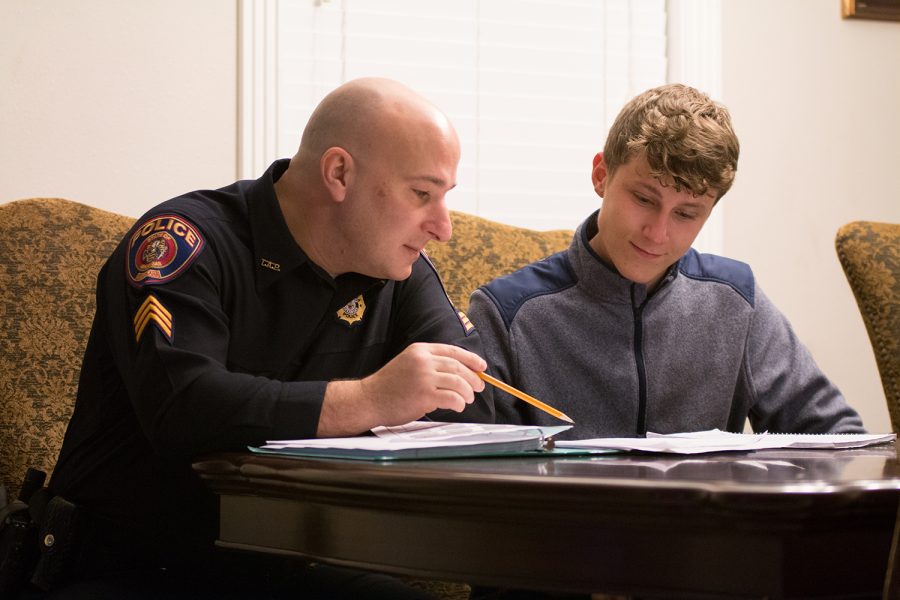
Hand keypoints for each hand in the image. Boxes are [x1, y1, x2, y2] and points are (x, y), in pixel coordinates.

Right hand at [317, 343, 486, 436]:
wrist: (368, 399)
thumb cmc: (389, 386)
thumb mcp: (408, 364)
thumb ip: (430, 364)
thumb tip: (460, 373)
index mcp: (419, 350)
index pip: (452, 351)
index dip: (471, 359)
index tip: (482, 367)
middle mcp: (422, 361)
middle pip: (457, 366)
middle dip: (472, 377)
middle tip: (479, 387)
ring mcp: (423, 377)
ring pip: (458, 382)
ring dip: (467, 391)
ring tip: (468, 399)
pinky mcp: (424, 395)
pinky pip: (452, 398)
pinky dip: (459, 403)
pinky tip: (459, 406)